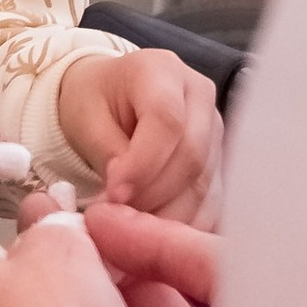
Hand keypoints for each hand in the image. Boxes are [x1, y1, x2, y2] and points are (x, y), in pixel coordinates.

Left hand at [58, 47, 220, 220]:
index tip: (114, 196)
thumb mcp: (86, 117)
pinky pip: (211, 200)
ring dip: (168, 215)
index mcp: (161, 69)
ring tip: (132, 231)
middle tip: (119, 220)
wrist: (112, 97)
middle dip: (153, 194)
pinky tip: (157, 236)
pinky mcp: (219, 159)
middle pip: (191, 155)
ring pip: (204, 183)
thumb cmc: (95, 101)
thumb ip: (108, 151)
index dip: (143, 164)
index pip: (167, 120)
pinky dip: (185, 223)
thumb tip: (124, 195)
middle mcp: (199, 94)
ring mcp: (215, 128)